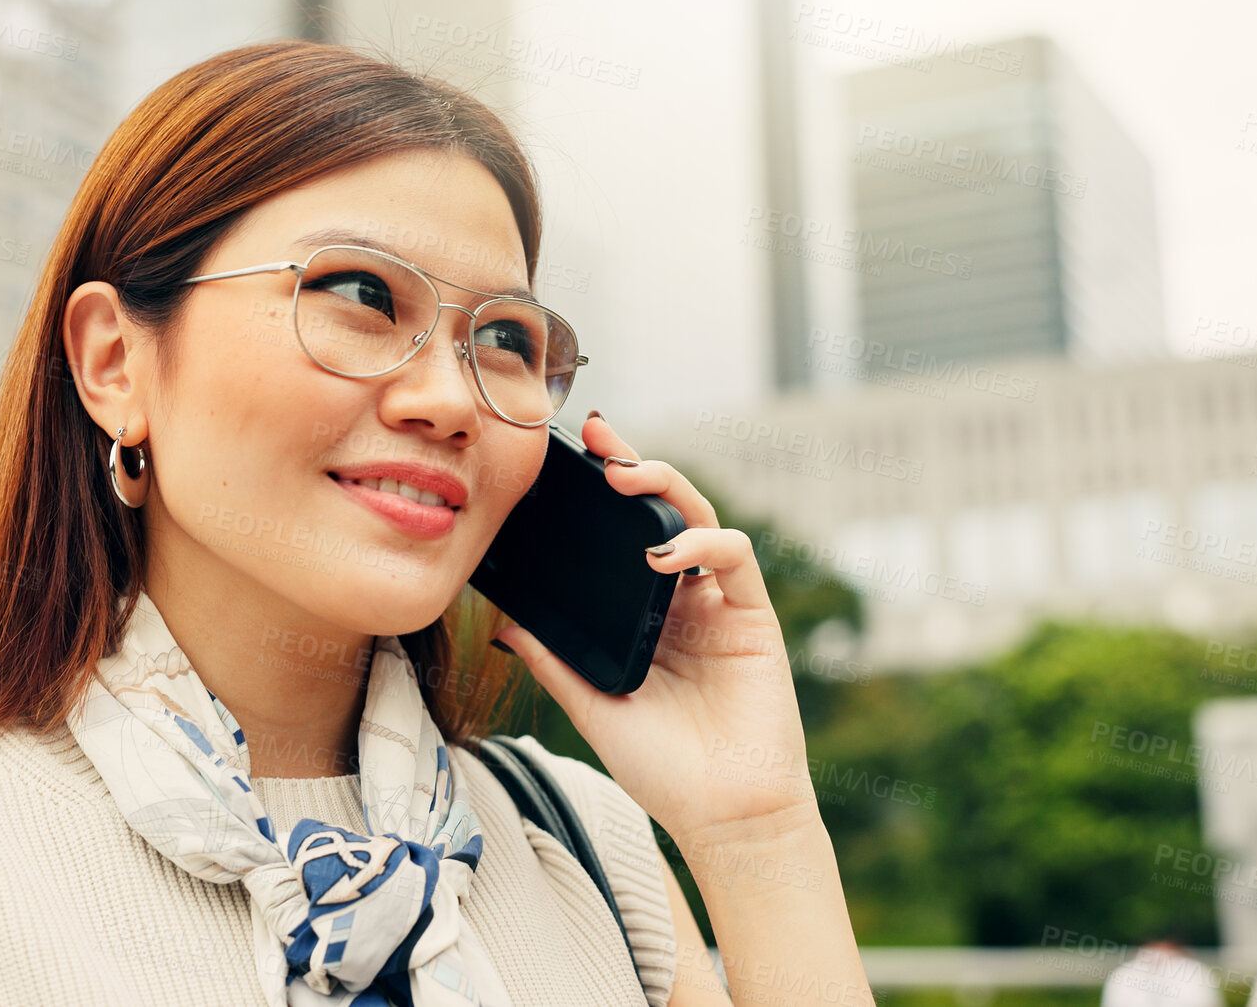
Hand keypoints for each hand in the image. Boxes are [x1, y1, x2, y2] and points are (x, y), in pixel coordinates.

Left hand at [490, 413, 817, 842]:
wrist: (721, 817)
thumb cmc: (662, 768)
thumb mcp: (592, 706)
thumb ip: (554, 661)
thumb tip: (503, 623)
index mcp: (644, 611)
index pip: (622, 534)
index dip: (602, 491)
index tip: (566, 456)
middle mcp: (683, 597)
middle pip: (661, 509)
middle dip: (632, 464)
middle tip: (598, 438)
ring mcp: (720, 603)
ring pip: (700, 518)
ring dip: (665, 489)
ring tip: (625, 482)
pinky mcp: (754, 617)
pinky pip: (735, 558)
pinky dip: (701, 544)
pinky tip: (665, 554)